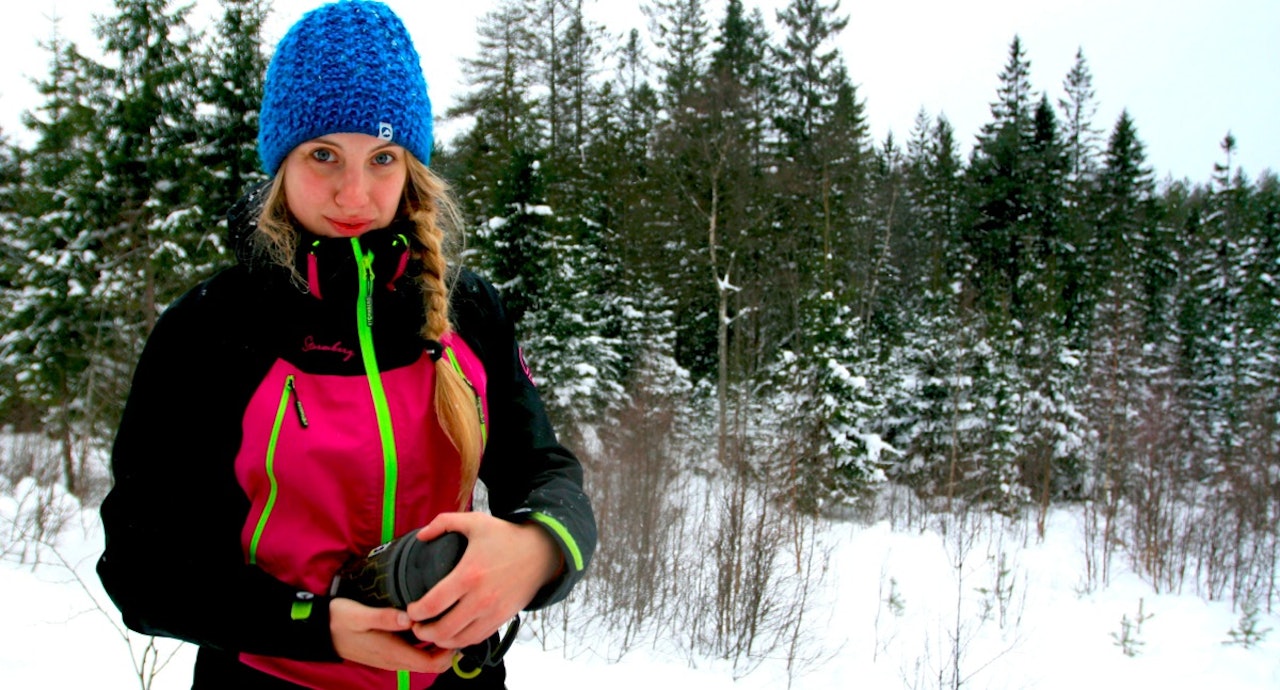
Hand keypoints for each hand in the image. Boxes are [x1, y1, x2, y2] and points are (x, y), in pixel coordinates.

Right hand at [329, 597, 453, 672]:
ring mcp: (392, 658)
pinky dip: (427, 645)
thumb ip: (384, 617)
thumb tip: (408, 618)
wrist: (321, 631)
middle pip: (433, 664)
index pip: (432, 664)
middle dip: (449, 649)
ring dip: (439, 647)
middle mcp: (395, 659)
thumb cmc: (339, 621)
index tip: (456, 631)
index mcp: (393, 653)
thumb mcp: (359, 615)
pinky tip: (428, 625)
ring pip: (425, 660)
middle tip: (456, 624)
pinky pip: (415, 654)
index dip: (450, 652)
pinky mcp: (388, 652)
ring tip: (446, 622)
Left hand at [404, 512, 562, 650]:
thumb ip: (443, 523)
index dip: (415, 612)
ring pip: (460, 640)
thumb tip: (420, 536)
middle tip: (415, 626)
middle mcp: (481, 598)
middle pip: (443, 629)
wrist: (541, 552)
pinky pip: (477, 638)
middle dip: (423, 632)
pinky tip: (452, 635)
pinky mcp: (503, 618)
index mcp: (469, 574)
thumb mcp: (475, 521)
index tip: (410, 610)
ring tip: (431, 633)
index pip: (433, 604)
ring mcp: (493, 611)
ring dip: (441, 641)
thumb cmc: (505, 536)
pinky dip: (461, 642)